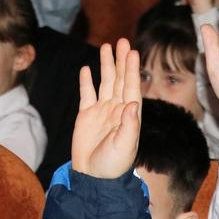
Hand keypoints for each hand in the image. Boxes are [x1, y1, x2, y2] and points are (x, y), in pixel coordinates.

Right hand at [71, 40, 141, 178]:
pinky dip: (86, 81)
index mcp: (129, 115)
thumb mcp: (125, 146)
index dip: (131, 69)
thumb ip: (129, 125)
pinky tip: (86, 69)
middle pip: (119, 79)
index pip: (131, 87)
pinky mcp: (86, 116)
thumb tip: (132, 104)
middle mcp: (117, 109)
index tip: (132, 52)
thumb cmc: (113, 165)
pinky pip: (87, 94)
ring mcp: (101, 111)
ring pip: (104, 82)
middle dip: (120, 61)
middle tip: (122, 41)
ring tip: (106, 47)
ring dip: (106, 65)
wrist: (94, 177)